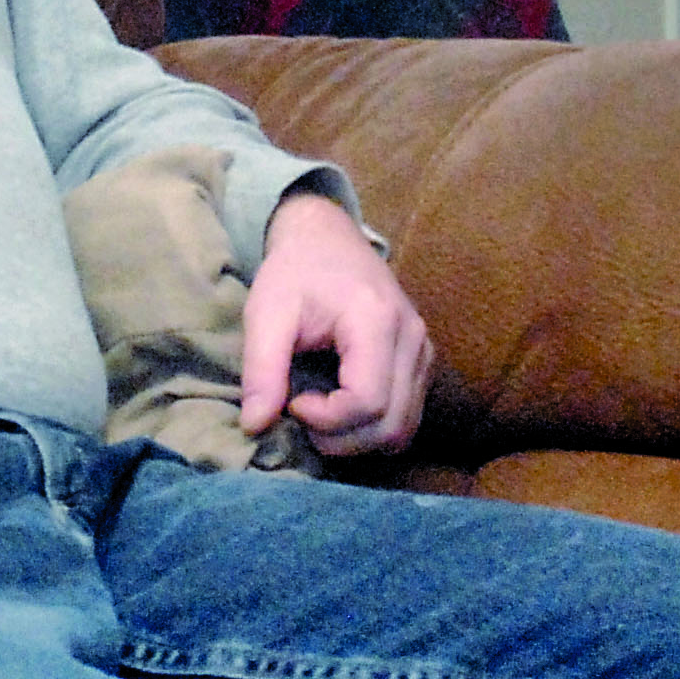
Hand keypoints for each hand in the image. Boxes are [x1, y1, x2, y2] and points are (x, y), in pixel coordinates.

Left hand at [239, 193, 430, 459]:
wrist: (327, 238)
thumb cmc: (295, 271)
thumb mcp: (266, 313)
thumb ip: (261, 371)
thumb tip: (255, 427)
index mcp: (377, 320)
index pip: (367, 402)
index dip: (325, 420)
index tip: (292, 401)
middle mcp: (413, 339)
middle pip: (391, 426)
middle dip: (340, 439)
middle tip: (301, 412)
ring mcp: (424, 352)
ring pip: (403, 431)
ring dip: (357, 440)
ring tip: (320, 414)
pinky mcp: (422, 363)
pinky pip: (406, 418)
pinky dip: (372, 429)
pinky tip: (340, 408)